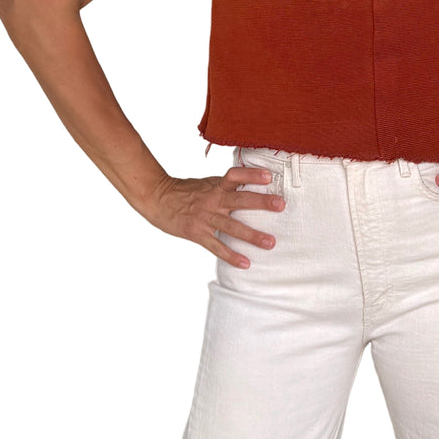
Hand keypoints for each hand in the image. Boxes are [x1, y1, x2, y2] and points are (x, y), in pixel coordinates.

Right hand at [139, 167, 285, 268]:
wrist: (157, 199)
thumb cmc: (186, 191)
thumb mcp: (207, 183)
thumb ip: (227, 185)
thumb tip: (251, 182)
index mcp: (216, 186)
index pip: (235, 176)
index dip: (251, 174)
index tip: (268, 176)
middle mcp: (213, 200)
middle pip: (239, 199)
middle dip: (261, 202)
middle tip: (281, 205)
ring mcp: (205, 217)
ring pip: (232, 226)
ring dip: (252, 235)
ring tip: (270, 243)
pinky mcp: (197, 233)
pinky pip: (216, 246)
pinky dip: (231, 256)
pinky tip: (245, 263)